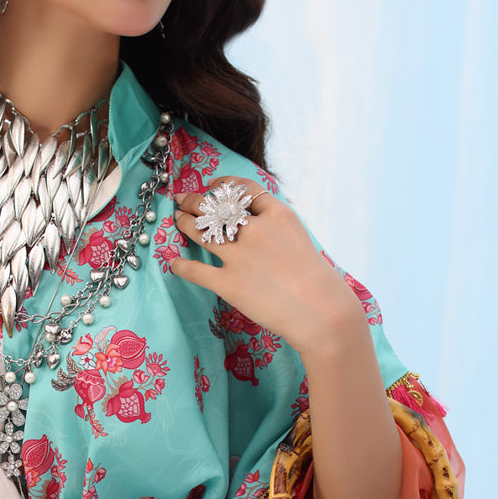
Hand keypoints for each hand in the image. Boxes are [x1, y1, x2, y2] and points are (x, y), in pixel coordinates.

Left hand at [168, 179, 362, 354]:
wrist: (322, 313)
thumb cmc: (318, 280)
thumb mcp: (300, 239)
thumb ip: (277, 228)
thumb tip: (257, 224)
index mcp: (277, 215)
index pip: (243, 190)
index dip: (223, 186)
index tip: (212, 186)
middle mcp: (255, 230)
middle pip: (215, 206)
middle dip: (195, 200)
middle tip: (183, 199)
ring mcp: (240, 256)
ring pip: (200, 231)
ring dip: (184, 222)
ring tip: (177, 219)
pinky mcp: (229, 284)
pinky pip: (195, 271)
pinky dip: (181, 266)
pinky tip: (174, 263)